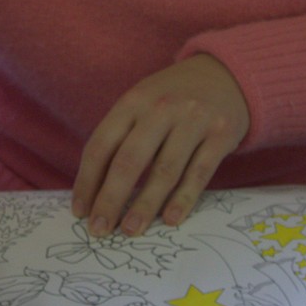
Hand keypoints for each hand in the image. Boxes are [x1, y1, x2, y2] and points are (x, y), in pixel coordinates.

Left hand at [72, 54, 248, 237]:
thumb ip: (121, 136)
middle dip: (111, 199)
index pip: (101, 144)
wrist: (226, 74)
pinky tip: (170, 219)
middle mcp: (161, 108)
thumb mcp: (142, 103)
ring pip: (164, 170)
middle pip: (129, 160)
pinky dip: (183, 198)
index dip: (87, 180)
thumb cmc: (173, 98)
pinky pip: (198, 173)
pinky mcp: (221, 134)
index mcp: (134, 100)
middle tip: (99, 230)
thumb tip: (95, 189)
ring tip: (131, 230)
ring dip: (145, 205)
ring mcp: (193, 120)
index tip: (79, 210)